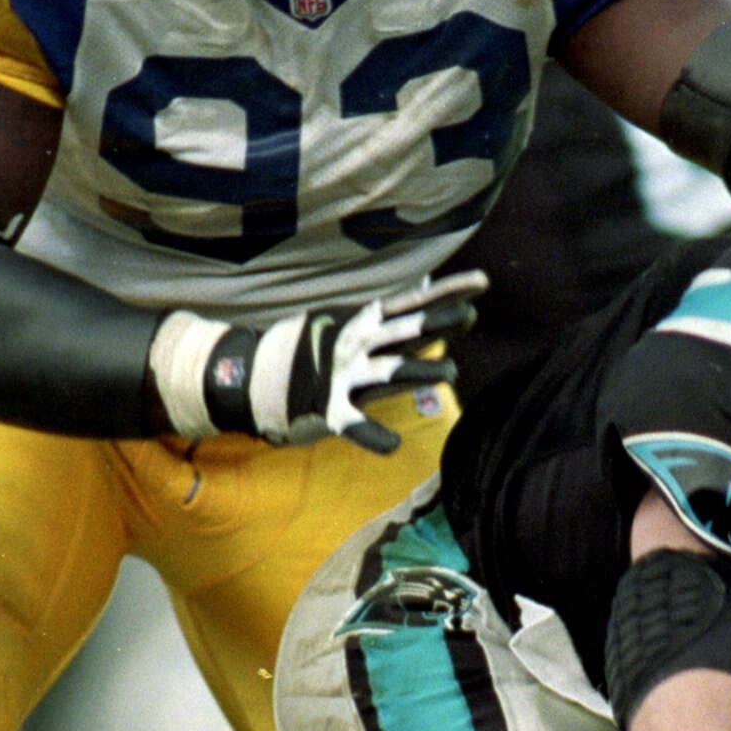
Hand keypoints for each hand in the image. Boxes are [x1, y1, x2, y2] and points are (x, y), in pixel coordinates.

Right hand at [152, 271, 487, 453]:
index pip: (412, 304)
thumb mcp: (352, 328)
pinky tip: (393, 446)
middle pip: (406, 332)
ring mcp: (342, 378)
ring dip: (419, 372)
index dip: (447, 294)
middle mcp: (356, 346)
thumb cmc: (311, 354)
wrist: (248, 377)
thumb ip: (394, 324)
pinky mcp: (328, 411)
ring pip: (387, 374)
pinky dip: (373, 437)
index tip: (482, 284)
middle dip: (438, 323)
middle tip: (470, 315)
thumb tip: (437, 302)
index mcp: (363, 325)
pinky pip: (354, 426)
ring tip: (450, 373)